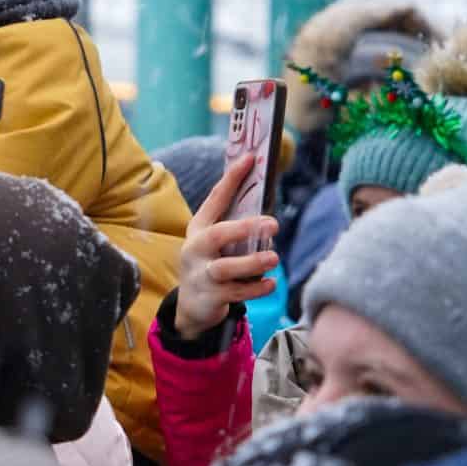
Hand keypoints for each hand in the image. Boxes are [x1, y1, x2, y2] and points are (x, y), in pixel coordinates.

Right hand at [174, 152, 277, 338]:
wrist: (192, 306)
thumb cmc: (212, 264)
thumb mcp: (215, 242)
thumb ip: (235, 227)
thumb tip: (267, 209)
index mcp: (199, 229)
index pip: (215, 199)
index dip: (232, 178)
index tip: (251, 159)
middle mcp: (196, 249)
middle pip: (216, 235)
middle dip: (244, 228)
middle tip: (274, 223)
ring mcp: (201, 275)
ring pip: (225, 268)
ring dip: (252, 262)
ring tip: (274, 258)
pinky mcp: (211, 298)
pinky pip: (236, 293)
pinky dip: (256, 288)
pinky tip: (270, 283)